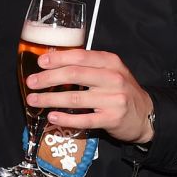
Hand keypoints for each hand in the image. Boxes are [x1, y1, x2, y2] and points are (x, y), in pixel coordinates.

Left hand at [27, 48, 155, 143]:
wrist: (145, 114)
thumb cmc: (121, 90)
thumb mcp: (111, 71)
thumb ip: (89, 66)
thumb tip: (54, 63)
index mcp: (110, 62)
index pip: (80, 57)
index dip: (58, 58)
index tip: (41, 62)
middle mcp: (113, 78)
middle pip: (75, 75)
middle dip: (48, 78)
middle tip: (31, 82)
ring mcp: (113, 99)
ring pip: (75, 98)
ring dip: (50, 99)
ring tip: (34, 100)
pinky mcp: (112, 119)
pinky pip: (83, 120)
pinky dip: (65, 118)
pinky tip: (52, 116)